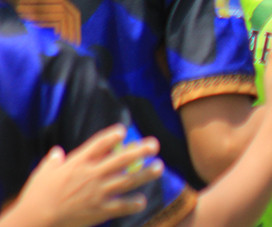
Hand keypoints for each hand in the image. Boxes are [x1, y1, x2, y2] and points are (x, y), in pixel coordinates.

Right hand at [4, 125, 162, 226]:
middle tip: (155, 145)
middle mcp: (91, 174)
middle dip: (140, 151)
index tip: (124, 130)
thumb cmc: (36, 196)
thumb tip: (56, 153)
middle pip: (121, 159)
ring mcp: (97, 192)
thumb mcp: (43, 173)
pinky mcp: (99, 210)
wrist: (35, 221)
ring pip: (127, 180)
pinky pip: (120, 206)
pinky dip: (132, 204)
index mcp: (78, 162)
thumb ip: (53, 161)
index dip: (112, 136)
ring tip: (159, 167)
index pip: (99, 144)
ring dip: (145, 174)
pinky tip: (142, 201)